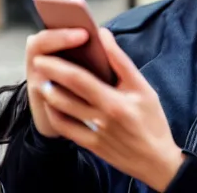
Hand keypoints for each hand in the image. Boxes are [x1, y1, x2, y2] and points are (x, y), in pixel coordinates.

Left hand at [32, 27, 184, 191]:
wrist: (157, 161)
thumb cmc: (152, 120)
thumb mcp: (142, 87)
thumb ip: (120, 60)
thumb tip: (102, 34)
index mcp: (114, 103)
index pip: (80, 80)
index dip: (59, 66)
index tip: (46, 53)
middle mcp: (101, 119)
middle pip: (66, 94)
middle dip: (49, 75)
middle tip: (38, 62)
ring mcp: (94, 134)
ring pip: (62, 112)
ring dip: (49, 94)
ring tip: (43, 79)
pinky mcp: (91, 145)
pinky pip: (65, 129)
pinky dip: (55, 114)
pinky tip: (52, 104)